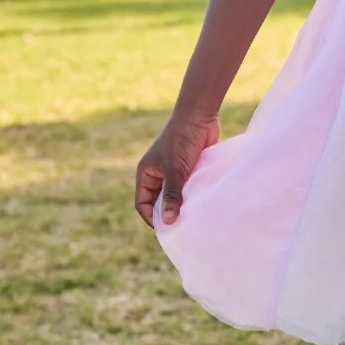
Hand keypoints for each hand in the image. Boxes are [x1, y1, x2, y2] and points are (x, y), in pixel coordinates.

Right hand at [134, 110, 220, 228]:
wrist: (199, 116)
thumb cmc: (181, 141)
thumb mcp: (175, 170)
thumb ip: (171, 195)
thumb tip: (169, 221)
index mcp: (146, 173)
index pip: (142, 203)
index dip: (151, 217)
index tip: (167, 228)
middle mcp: (158, 174)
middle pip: (158, 202)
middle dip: (167, 213)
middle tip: (181, 228)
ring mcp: (174, 172)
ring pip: (175, 196)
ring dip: (182, 206)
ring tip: (192, 219)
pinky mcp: (189, 170)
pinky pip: (188, 189)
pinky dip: (193, 197)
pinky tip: (202, 206)